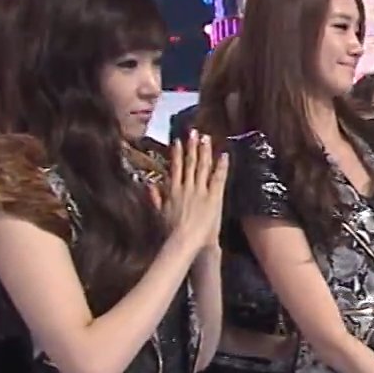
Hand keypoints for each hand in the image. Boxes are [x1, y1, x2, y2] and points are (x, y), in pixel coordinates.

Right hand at [155, 134, 228, 249]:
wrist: (184, 241)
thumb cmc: (171, 232)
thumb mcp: (159, 212)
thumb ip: (155, 197)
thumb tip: (149, 185)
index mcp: (173, 190)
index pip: (176, 167)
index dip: (177, 154)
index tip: (178, 141)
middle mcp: (186, 187)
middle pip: (190, 163)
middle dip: (191, 146)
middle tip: (194, 132)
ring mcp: (199, 190)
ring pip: (202, 166)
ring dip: (204, 151)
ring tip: (206, 138)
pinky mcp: (212, 197)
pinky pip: (218, 178)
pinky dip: (221, 166)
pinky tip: (224, 155)